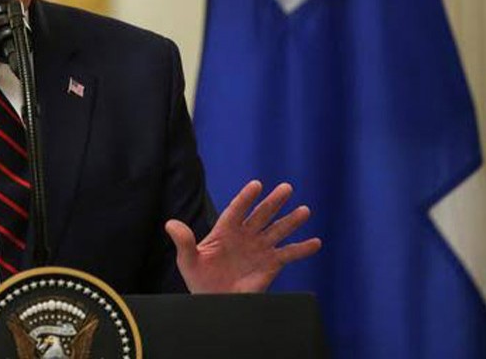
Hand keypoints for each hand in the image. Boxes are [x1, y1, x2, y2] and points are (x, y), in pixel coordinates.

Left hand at [165, 180, 320, 292]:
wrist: (214, 300)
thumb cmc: (199, 278)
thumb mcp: (187, 260)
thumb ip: (183, 241)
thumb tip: (170, 223)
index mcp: (225, 230)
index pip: (237, 210)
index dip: (246, 198)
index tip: (257, 185)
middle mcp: (245, 235)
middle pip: (261, 215)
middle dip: (274, 202)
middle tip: (287, 188)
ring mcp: (259, 248)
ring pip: (277, 230)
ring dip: (291, 221)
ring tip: (304, 210)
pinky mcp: (270, 264)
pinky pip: (288, 254)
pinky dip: (302, 249)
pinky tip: (315, 242)